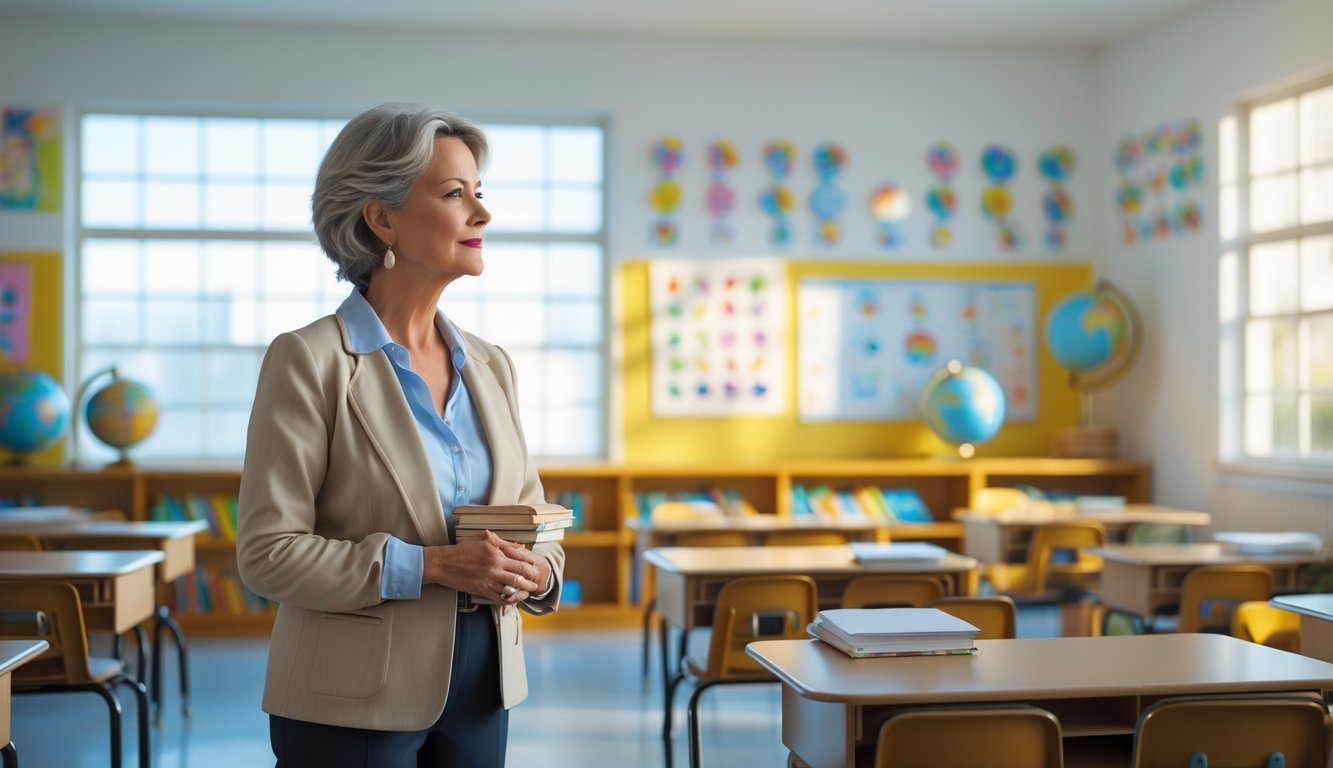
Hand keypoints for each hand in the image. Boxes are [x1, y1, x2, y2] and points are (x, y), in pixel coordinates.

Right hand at [422, 530, 542, 603]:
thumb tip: (519, 546)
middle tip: (536, 582)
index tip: (535, 567)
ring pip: (512, 588)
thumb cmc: (462, 550)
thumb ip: (502, 542)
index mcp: (496, 552)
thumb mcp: (482, 539)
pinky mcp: (482, 590)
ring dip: (523, 591)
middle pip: (520, 574)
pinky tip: (514, 599)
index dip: (531, 563)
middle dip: (531, 579)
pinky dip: (510, 600)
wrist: (443, 563)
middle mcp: (494, 566)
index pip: (520, 558)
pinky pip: (500, 598)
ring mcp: (489, 579)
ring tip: (528, 592)